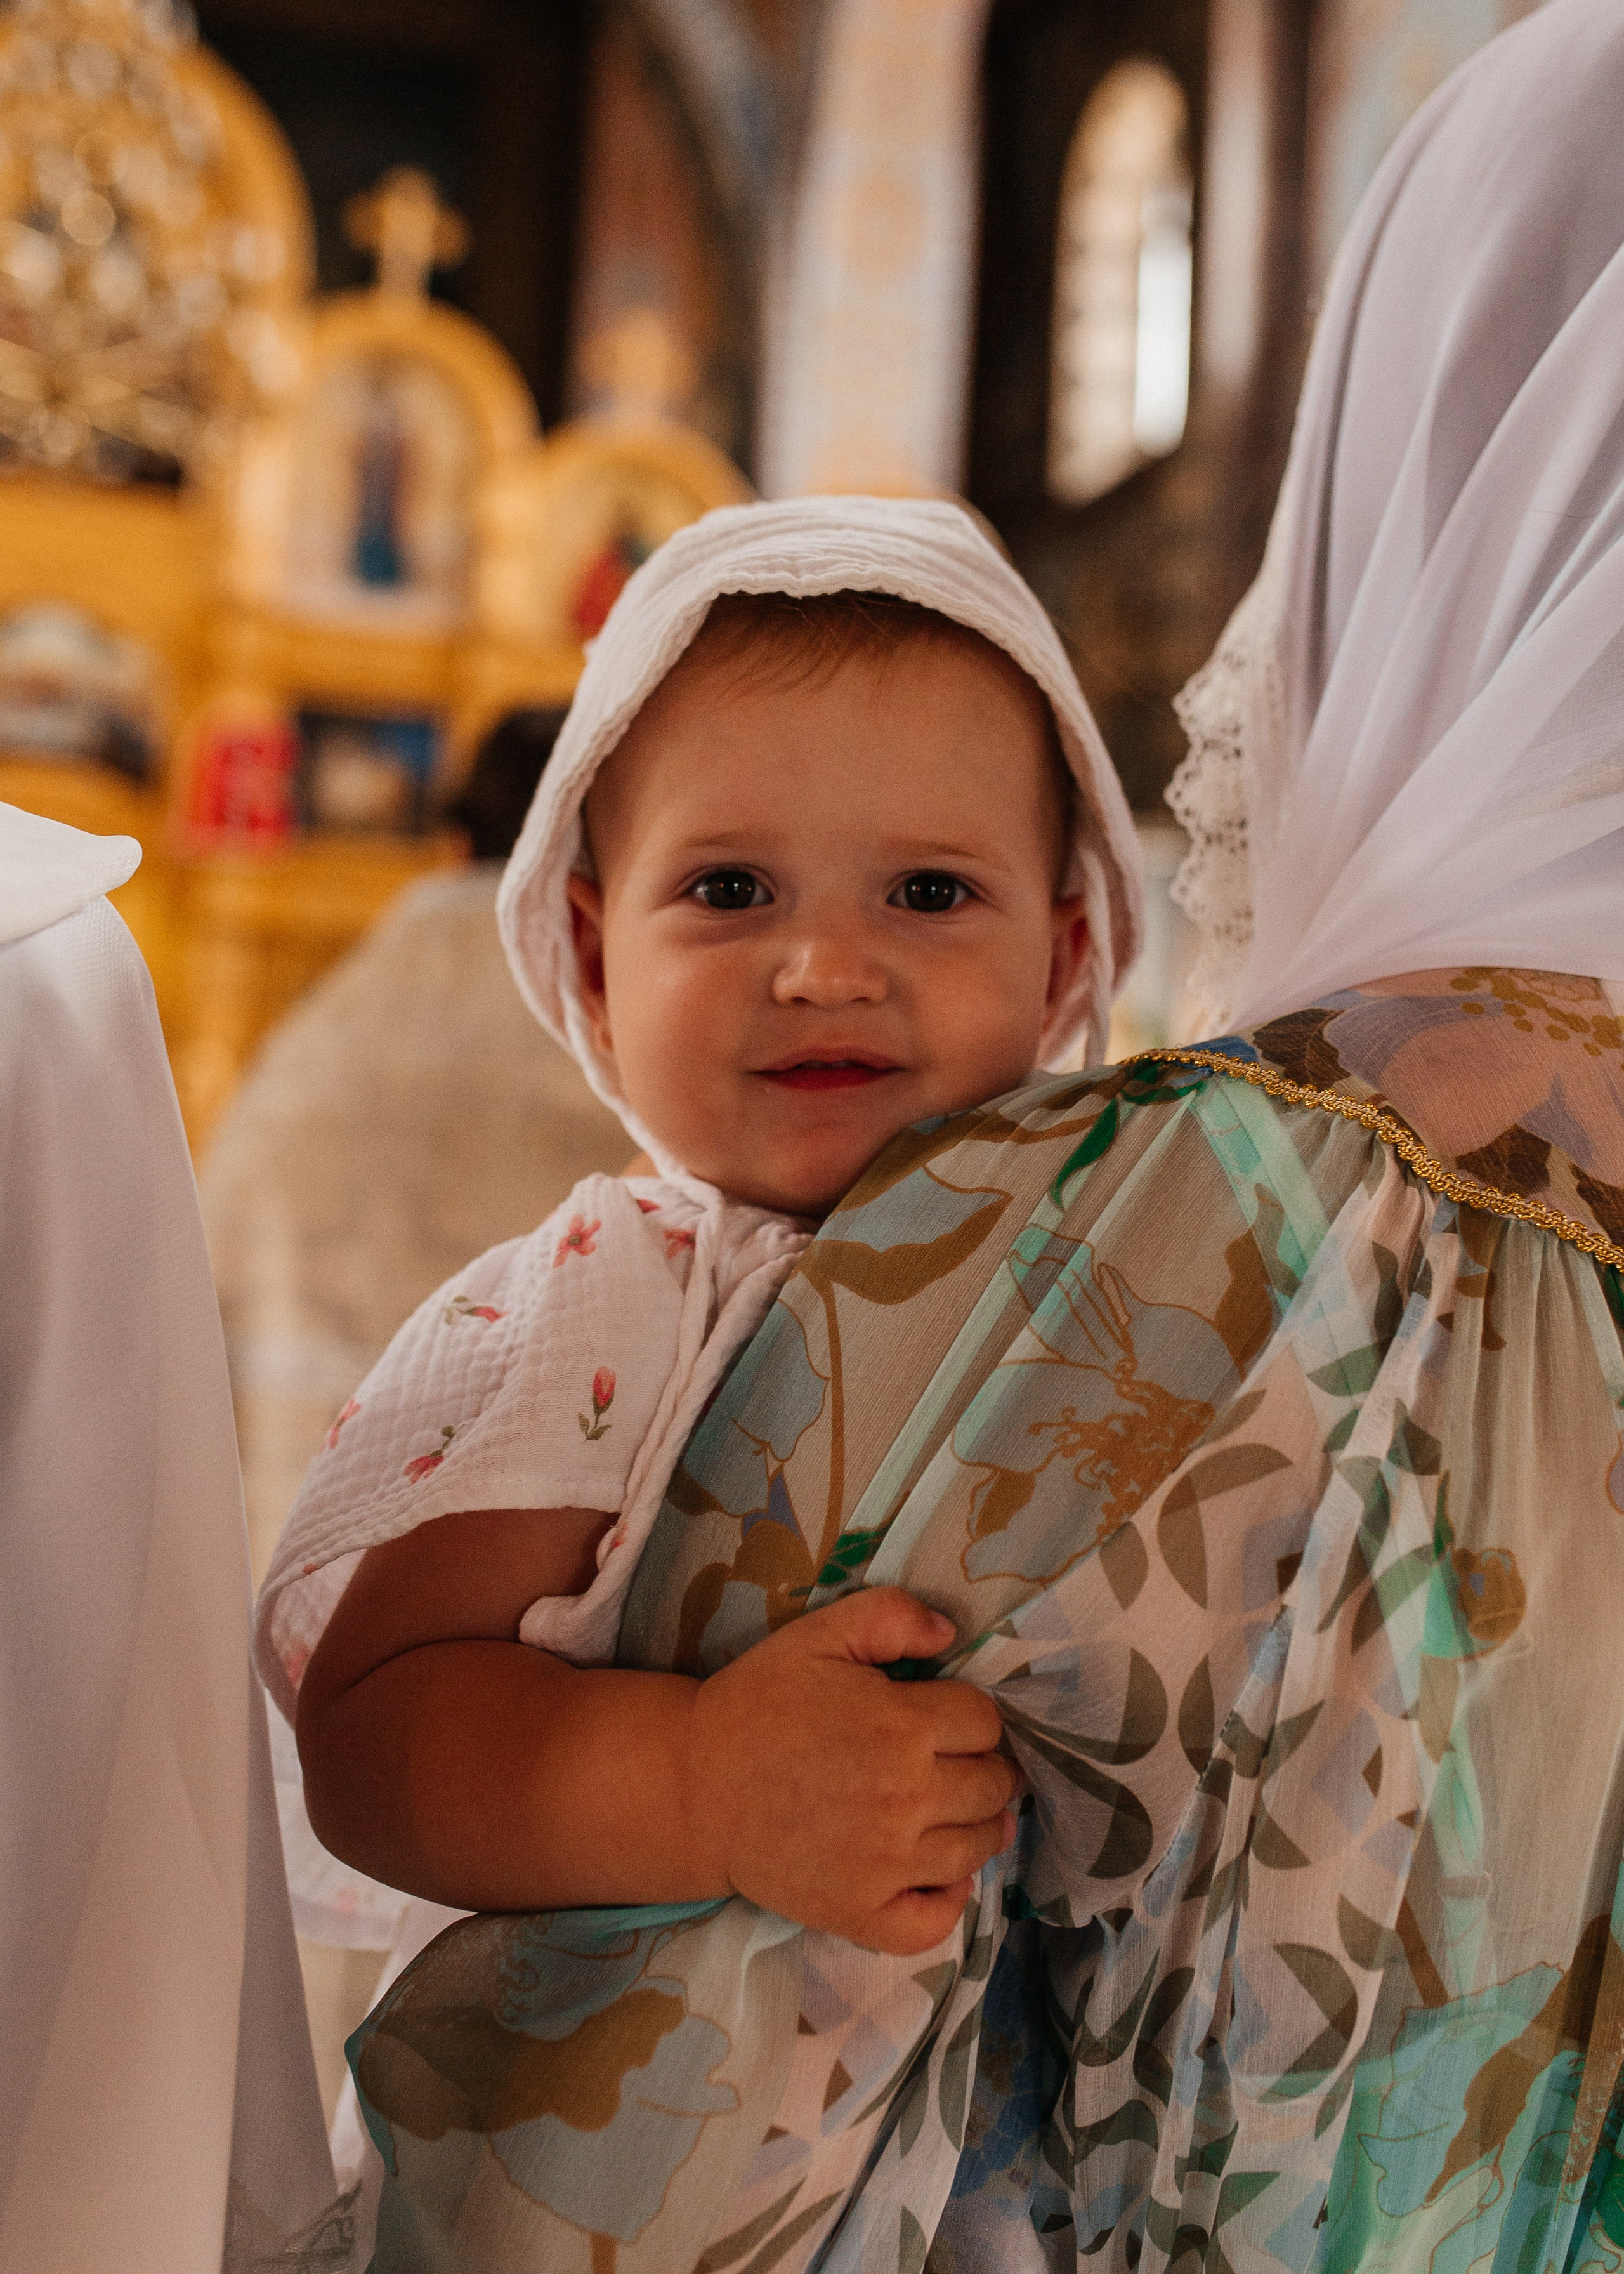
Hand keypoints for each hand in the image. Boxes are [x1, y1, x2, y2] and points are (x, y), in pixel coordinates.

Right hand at [684, 1587, 1017, 1953]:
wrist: (695, 1785)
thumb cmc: (758, 1704)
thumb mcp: (819, 1636)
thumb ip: (890, 1615)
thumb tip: (951, 1633)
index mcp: (902, 1725)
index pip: (985, 1723)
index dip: (973, 1716)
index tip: (950, 1720)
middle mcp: (906, 1797)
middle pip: (992, 1787)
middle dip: (987, 1769)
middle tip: (962, 1765)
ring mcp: (886, 1863)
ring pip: (976, 1849)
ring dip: (978, 1828)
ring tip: (958, 1814)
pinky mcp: (860, 1911)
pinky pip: (935, 1923)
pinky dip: (950, 1903)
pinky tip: (939, 1876)